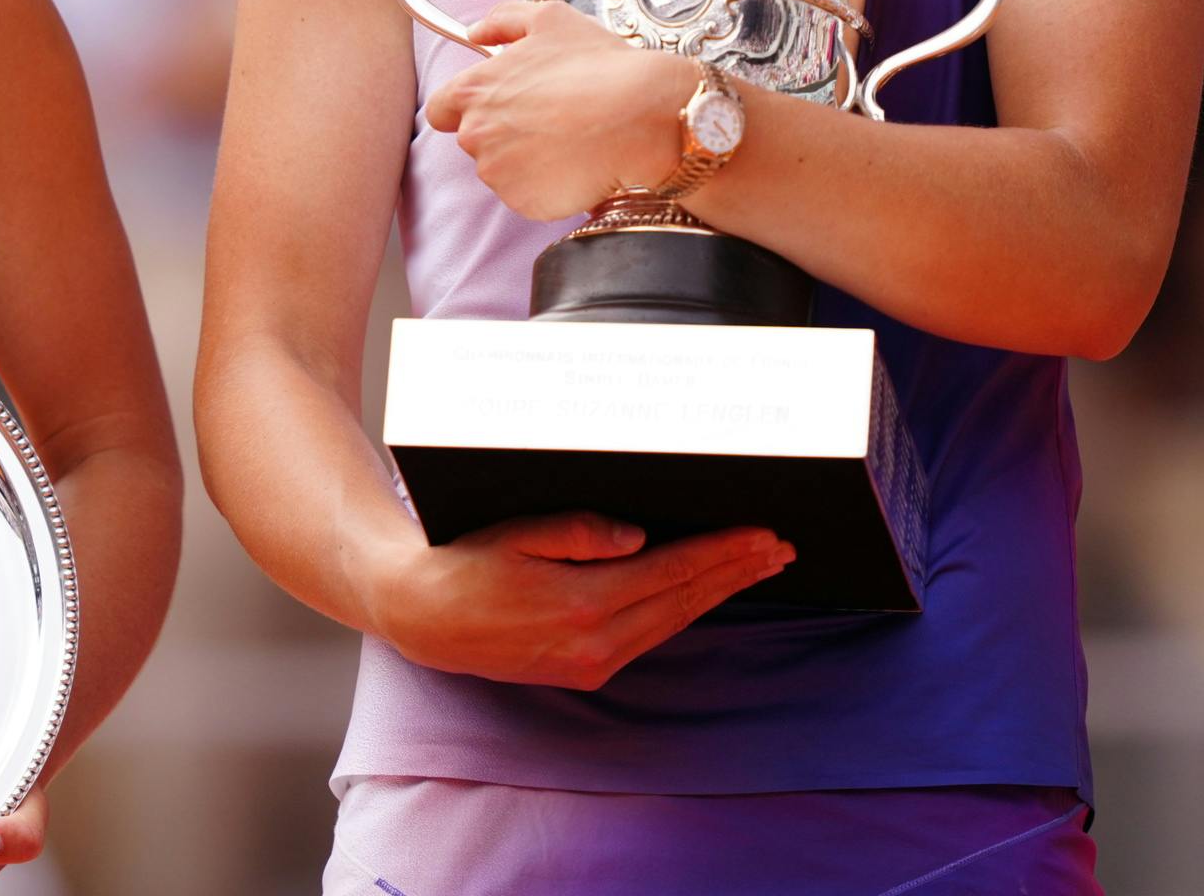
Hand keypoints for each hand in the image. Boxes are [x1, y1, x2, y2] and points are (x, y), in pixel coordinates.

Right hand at [364, 513, 794, 689]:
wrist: (423, 617)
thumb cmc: (467, 561)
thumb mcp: (518, 531)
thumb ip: (581, 532)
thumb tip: (640, 538)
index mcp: (583, 601)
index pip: (674, 571)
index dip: (722, 552)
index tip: (763, 535)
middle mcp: (595, 641)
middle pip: (684, 600)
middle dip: (735, 572)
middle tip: (780, 548)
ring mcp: (591, 663)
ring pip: (672, 623)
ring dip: (717, 594)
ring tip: (756, 568)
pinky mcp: (583, 672)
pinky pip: (649, 636)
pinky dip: (683, 612)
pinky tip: (701, 595)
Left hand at [420, 1, 698, 217]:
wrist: (641, 118)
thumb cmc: (599, 67)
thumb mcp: (550, 20)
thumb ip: (503, 20)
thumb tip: (477, 32)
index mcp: (473, 91)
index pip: (441, 109)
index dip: (465, 107)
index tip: (493, 106)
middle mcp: (475, 135)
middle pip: (474, 140)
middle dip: (502, 132)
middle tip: (547, 120)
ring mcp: (497, 174)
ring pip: (501, 170)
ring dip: (525, 159)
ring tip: (567, 139)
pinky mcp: (523, 203)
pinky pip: (527, 196)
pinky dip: (546, 185)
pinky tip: (574, 163)